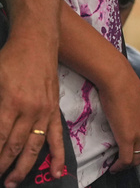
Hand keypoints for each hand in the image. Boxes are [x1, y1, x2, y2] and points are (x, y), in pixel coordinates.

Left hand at [0, 37, 63, 186]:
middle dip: (3, 166)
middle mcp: (30, 110)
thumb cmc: (11, 58)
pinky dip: (58, 155)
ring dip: (24, 167)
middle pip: (15, 146)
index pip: (0, 138)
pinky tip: (58, 172)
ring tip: (13, 183)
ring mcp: (45, 111)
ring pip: (35, 146)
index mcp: (12, 102)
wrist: (38, 42)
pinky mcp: (54, 110)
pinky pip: (57, 137)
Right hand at [97, 58, 139, 172]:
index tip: (129, 153)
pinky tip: (113, 167)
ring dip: (126, 165)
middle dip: (134, 160)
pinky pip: (126, 160)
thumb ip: (138, 116)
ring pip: (136, 159)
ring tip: (116, 165)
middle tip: (121, 162)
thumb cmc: (124, 87)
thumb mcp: (137, 104)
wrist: (118, 80)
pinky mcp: (129, 138)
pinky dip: (119, 167)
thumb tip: (129, 124)